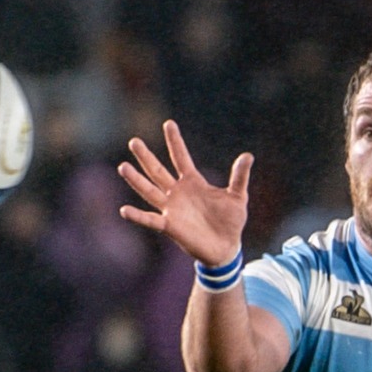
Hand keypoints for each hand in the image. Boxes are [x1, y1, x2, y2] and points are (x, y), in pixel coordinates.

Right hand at [117, 120, 251, 267]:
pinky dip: (138, 216)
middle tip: (134, 141)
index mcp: (193, 182)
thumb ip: (239, 177)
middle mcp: (178, 193)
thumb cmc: (231, 222)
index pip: (181, 157)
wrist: (227, 248)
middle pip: (157, 171)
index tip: (168, 123)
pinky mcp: (170, 226)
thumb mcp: (238, 197)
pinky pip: (150, 220)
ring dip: (136, 180)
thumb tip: (248, 156)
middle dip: (146, 157)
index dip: (175, 141)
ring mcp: (171, 209)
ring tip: (123, 166)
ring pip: (149, 191)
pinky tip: (124, 210)